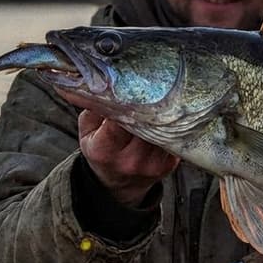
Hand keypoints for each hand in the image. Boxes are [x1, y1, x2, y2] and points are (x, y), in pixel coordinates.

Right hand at [58, 89, 179, 206]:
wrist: (119, 184)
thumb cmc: (101, 151)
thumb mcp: (87, 131)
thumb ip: (94, 107)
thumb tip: (106, 79)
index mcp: (104, 151)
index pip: (117, 123)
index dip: (125, 102)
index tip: (129, 84)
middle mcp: (131, 160)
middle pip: (145, 123)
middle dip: (147, 101)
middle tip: (151, 80)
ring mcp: (153, 163)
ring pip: (163, 127)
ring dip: (164, 109)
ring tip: (162, 90)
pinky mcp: (171, 164)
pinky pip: (174, 136)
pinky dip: (173, 121)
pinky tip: (171, 108)